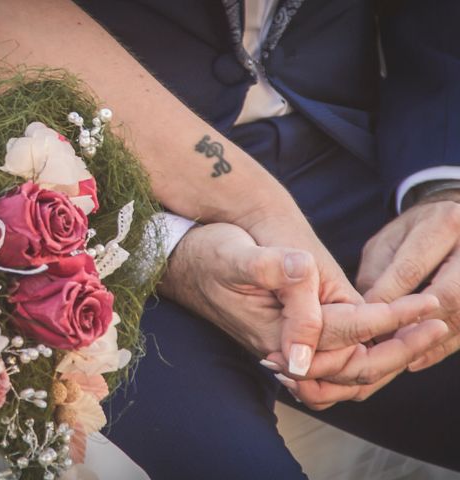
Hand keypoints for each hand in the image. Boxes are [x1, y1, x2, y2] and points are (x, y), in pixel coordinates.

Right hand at [160, 223, 439, 376]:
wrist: (186, 259)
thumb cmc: (211, 253)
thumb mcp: (241, 257)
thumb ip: (278, 281)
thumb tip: (307, 323)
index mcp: (274, 331)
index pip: (344, 333)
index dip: (389, 320)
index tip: (426, 304)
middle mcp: (283, 347)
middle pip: (351, 365)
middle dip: (399, 348)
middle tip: (437, 324)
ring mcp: (285, 344)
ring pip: (345, 366)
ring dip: (387, 351)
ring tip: (423, 330)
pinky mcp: (287, 334)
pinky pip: (333, 354)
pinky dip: (366, 347)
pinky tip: (386, 330)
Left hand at [357, 196, 459, 370]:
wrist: (454, 224)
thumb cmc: (412, 234)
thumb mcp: (387, 243)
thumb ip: (377, 275)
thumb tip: (365, 315)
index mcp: (443, 225)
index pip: (410, 271)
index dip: (385, 302)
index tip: (362, 323)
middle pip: (447, 296)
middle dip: (413, 324)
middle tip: (382, 344)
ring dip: (428, 341)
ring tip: (397, 356)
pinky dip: (442, 347)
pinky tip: (418, 357)